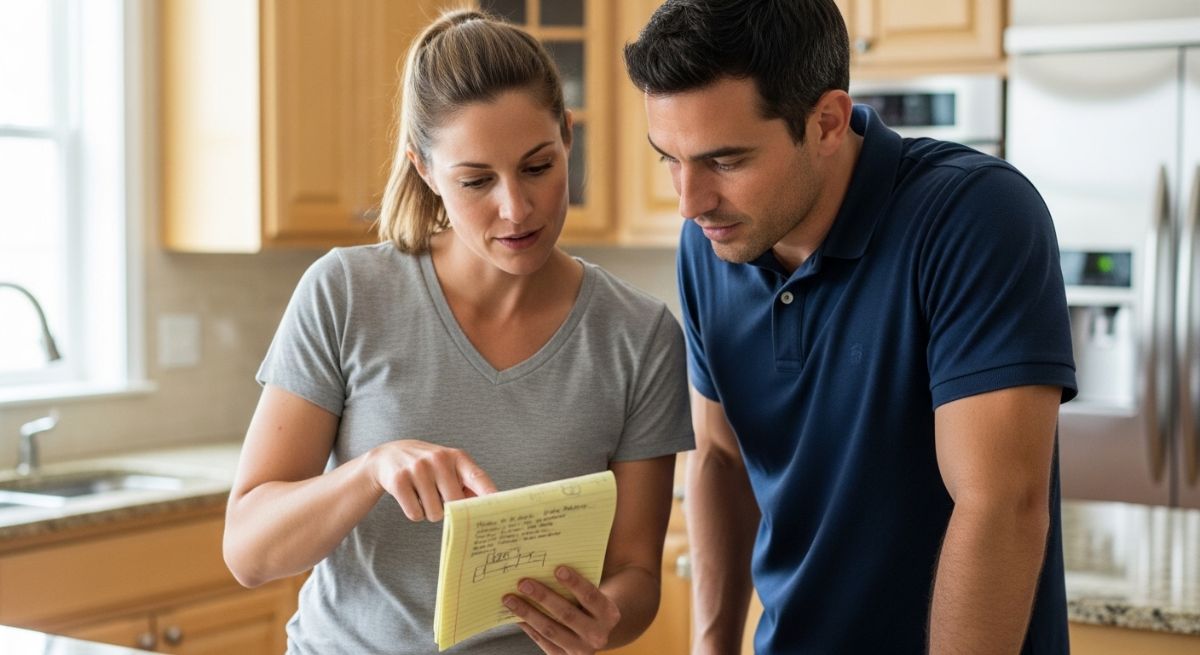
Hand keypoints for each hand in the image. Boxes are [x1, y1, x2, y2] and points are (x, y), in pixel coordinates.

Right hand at [367, 440, 496, 520]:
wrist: (389, 456)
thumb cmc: (428, 467)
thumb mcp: (449, 467)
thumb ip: (468, 485)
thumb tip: (486, 509)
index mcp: (457, 457)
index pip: (478, 477)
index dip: (490, 494)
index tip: (500, 508)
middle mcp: (439, 459)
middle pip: (456, 503)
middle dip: (450, 510)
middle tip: (440, 499)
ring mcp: (418, 469)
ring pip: (435, 513)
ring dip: (430, 513)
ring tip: (424, 496)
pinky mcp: (399, 481)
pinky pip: (415, 514)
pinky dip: (415, 513)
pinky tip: (411, 497)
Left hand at [504, 566, 621, 654]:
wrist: (597, 631)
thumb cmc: (589, 602)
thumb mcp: (593, 592)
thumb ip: (578, 581)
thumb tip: (547, 563)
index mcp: (609, 614)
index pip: (591, 596)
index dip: (575, 583)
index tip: (557, 569)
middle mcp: (598, 635)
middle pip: (567, 614)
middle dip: (543, 597)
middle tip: (523, 582)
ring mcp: (580, 650)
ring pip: (550, 630)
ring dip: (527, 613)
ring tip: (509, 598)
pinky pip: (542, 641)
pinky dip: (527, 626)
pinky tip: (514, 615)